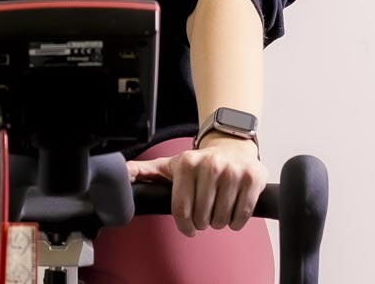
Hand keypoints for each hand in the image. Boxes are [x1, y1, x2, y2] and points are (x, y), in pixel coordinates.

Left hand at [126, 136, 267, 236]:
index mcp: (187, 163)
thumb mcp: (170, 165)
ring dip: (219, 222)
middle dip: (203, 222)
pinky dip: (236, 221)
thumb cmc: (199, 163)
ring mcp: (233, 171)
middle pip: (202, 217)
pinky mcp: (253, 178)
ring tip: (218, 210)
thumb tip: (121, 173)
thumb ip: (143, 171)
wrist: (232, 146)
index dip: (185, 225)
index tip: (189, 227)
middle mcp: (210, 165)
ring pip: (222, 218)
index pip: (181, 210)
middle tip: (205, 213)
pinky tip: (232, 211)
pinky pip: (242, 214)